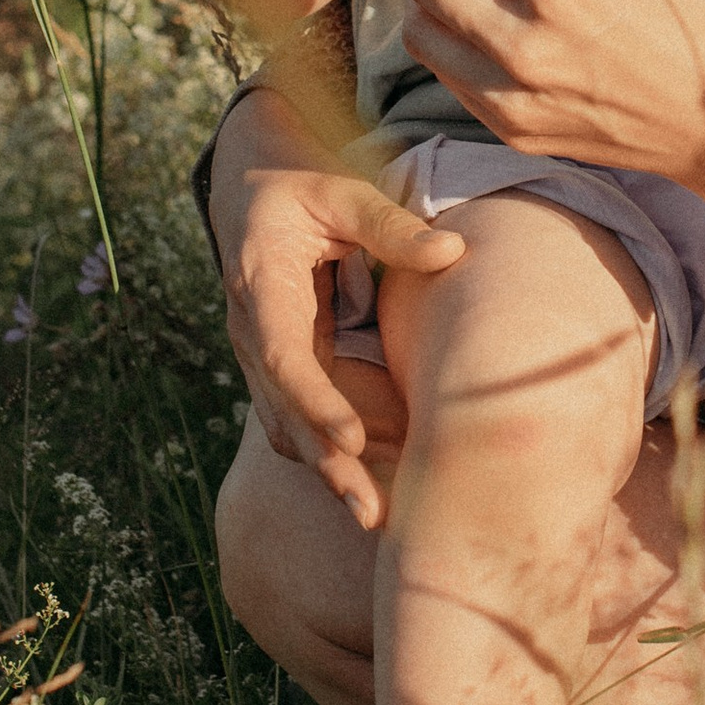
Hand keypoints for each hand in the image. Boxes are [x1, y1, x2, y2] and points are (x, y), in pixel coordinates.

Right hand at [208, 90, 463, 526]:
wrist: (251, 194)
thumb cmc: (299, 186)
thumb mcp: (341, 191)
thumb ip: (391, 225)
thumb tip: (453, 252)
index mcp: (259, 287)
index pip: (281, 357)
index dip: (313, 402)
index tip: (349, 439)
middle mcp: (252, 333)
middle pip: (283, 412)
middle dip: (326, 465)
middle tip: (371, 514)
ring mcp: (262, 358)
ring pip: (290, 428)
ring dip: (330, 472)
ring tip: (377, 518)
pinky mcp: (282, 370)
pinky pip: (302, 422)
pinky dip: (332, 455)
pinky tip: (374, 486)